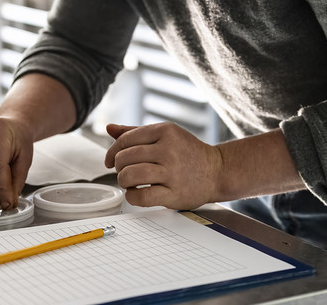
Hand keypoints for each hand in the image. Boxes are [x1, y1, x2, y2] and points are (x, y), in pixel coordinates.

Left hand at [105, 122, 223, 209]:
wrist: (217, 171)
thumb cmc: (188, 153)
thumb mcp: (166, 135)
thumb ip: (137, 132)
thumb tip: (109, 128)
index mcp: (166, 131)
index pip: (125, 140)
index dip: (112, 151)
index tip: (110, 161)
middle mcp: (169, 149)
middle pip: (125, 158)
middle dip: (118, 167)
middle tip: (124, 172)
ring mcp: (172, 172)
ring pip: (131, 176)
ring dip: (123, 181)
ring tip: (129, 183)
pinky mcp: (174, 194)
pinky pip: (142, 196)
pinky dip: (132, 197)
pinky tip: (136, 194)